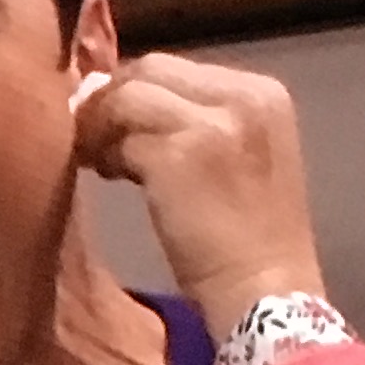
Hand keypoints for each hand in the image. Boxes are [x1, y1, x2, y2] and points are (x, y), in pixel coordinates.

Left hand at [74, 50, 327, 336]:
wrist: (267, 294)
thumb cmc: (251, 243)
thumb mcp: (241, 161)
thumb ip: (201, 123)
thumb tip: (129, 102)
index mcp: (264, 94)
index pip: (180, 69)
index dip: (137, 91)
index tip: (118, 124)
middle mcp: (244, 96)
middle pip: (151, 69)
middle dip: (115, 101)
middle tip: (98, 140)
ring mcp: (212, 121)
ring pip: (129, 95)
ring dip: (104, 126)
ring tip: (104, 163)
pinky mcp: (179, 153)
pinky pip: (120, 135)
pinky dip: (105, 154)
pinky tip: (110, 178)